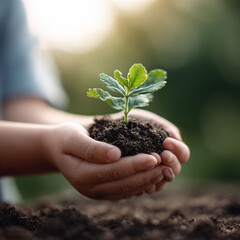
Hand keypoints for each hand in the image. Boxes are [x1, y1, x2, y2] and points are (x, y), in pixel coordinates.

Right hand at [46, 122, 173, 199]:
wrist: (57, 149)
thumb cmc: (65, 138)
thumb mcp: (73, 137)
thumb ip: (91, 147)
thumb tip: (115, 154)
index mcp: (82, 175)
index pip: (114, 171)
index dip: (135, 164)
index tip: (154, 156)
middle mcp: (90, 189)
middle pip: (123, 184)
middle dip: (146, 174)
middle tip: (165, 164)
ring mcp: (97, 192)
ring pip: (127, 190)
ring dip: (146, 181)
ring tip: (163, 169)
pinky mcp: (103, 191)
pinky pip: (125, 191)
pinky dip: (140, 184)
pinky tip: (151, 175)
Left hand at [111, 109, 189, 192]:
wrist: (111, 127)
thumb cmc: (131, 122)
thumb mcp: (146, 120)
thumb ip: (162, 127)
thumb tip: (177, 137)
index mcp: (169, 149)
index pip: (183, 154)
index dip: (178, 149)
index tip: (166, 142)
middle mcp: (163, 163)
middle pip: (175, 169)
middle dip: (171, 162)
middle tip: (162, 155)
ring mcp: (151, 174)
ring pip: (162, 180)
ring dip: (160, 174)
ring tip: (152, 164)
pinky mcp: (138, 181)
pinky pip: (146, 188)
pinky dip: (146, 183)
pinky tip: (141, 177)